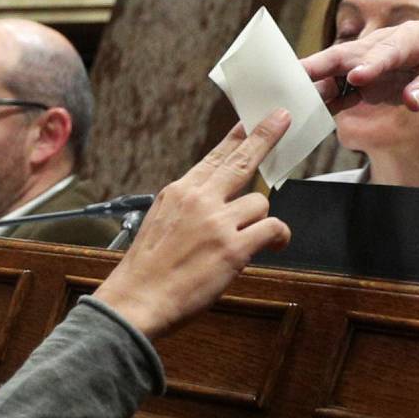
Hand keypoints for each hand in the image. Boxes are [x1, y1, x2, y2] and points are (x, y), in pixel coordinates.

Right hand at [91, 110, 290, 340]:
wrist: (137, 299)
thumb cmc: (148, 270)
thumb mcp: (161, 223)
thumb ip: (190, 208)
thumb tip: (220, 204)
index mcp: (179, 192)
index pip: (215, 157)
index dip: (237, 137)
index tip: (250, 121)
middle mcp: (199, 199)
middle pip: (242, 160)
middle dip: (265, 136)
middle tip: (281, 118)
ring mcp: (217, 221)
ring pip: (261, 202)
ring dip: (261, 220)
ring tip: (249, 238)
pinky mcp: (233, 247)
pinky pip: (273, 228)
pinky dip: (279, 237)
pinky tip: (275, 245)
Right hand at [305, 12, 418, 112]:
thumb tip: (412, 102)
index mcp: (412, 37)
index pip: (388, 50)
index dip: (371, 63)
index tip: (356, 77)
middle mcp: (386, 44)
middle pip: (350, 53)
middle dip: (322, 66)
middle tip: (296, 78)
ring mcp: (376, 59)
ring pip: (341, 69)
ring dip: (317, 82)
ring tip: (292, 96)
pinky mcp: (373, 76)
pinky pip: (347, 85)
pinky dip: (329, 95)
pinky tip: (310, 108)